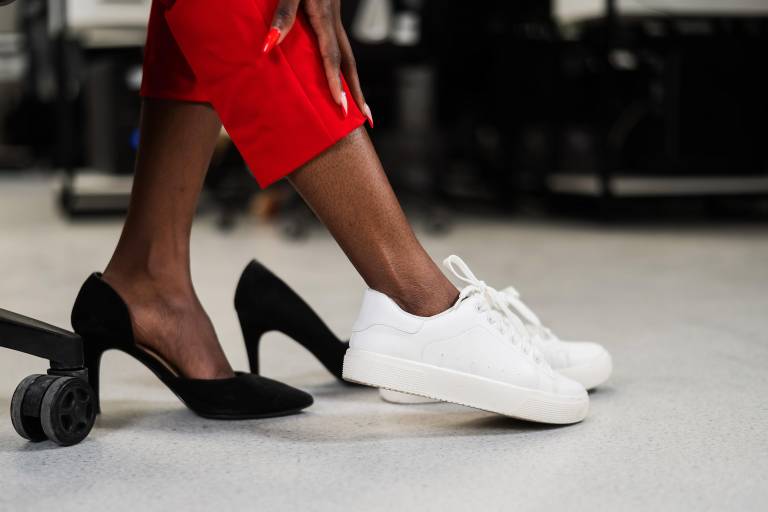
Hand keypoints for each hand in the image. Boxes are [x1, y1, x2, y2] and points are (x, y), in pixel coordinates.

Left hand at [263, 0, 372, 125]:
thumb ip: (283, 13)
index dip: (336, 84)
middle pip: (350, 63)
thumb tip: (270, 45)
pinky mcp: (329, 14)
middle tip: (368, 119)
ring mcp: (334, 19)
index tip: (342, 108)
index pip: (332, 58)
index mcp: (324, 17)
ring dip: (354, 82)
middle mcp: (334, 22)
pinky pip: (340, 47)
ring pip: (349, 56)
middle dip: (358, 92)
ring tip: (361, 104)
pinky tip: (341, 75)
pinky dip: (344, 66)